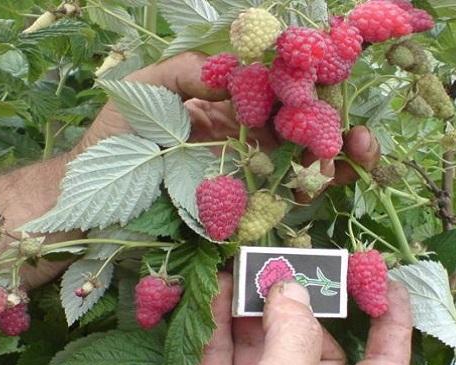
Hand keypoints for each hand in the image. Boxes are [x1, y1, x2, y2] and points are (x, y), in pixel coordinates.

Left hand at [78, 52, 379, 190]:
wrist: (92, 199)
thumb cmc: (115, 138)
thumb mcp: (145, 89)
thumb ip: (189, 73)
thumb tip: (241, 69)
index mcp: (229, 102)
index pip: (280, 88)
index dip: (312, 86)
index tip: (337, 84)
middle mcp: (246, 134)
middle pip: (304, 125)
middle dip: (339, 126)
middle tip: (364, 136)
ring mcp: (249, 170)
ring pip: (305, 160)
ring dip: (338, 157)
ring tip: (359, 154)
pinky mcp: (243, 205)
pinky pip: (285, 196)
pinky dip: (312, 188)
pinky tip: (327, 182)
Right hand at [126, 274, 411, 364]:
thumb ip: (294, 337)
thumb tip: (292, 289)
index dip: (392, 325)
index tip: (387, 282)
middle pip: (313, 342)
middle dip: (303, 301)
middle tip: (289, 261)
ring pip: (263, 339)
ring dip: (255, 304)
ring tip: (249, 266)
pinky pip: (220, 347)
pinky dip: (218, 318)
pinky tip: (220, 288)